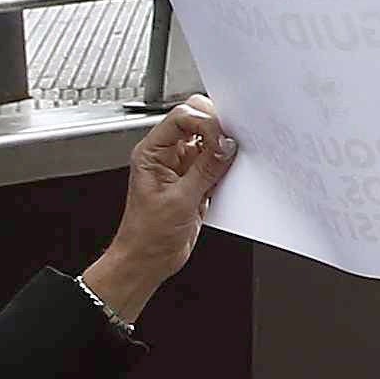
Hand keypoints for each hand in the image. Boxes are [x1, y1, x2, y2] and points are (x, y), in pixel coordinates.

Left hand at [89, 97, 235, 319]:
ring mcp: (182, 166)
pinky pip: (216, 162)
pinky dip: (227, 165)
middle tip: (232, 142)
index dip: (205, 122)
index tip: (222, 138)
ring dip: (223, 148)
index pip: (181, 118)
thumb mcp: (180, 201)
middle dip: (217, 128)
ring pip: (209, 140)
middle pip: (196, 120)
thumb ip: (206, 169)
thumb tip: (227, 144)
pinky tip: (229, 176)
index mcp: (152, 152)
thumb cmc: (147, 235)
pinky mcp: (196, 180)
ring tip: (231, 162)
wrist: (147, 260)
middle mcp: (166, 155)